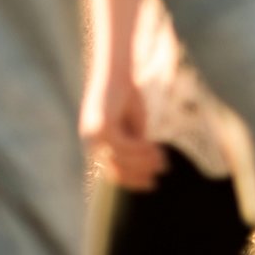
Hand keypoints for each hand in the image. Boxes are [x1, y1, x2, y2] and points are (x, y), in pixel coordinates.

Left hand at [80, 65, 166, 191]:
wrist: (116, 71)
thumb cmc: (126, 94)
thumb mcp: (134, 124)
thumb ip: (136, 144)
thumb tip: (146, 165)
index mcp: (97, 144)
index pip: (113, 173)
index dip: (132, 181)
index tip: (152, 183)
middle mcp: (91, 142)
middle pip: (115, 170)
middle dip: (139, 173)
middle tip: (162, 171)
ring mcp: (93, 136)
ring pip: (120, 159)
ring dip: (143, 161)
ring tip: (163, 158)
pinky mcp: (100, 126)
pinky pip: (122, 145)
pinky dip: (140, 149)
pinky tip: (155, 147)